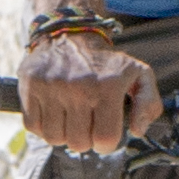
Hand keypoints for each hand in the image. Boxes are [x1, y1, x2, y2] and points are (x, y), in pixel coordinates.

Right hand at [18, 21, 160, 153]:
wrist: (69, 34)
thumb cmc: (105, 63)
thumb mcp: (138, 74)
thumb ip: (149, 103)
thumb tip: (138, 130)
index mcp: (107, 86)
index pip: (105, 139)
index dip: (106, 144)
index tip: (104, 136)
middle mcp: (78, 86)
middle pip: (78, 143)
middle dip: (84, 139)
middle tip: (86, 124)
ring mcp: (51, 86)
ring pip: (54, 138)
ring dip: (62, 134)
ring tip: (69, 118)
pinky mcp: (30, 86)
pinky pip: (33, 126)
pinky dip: (42, 127)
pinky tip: (53, 113)